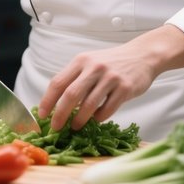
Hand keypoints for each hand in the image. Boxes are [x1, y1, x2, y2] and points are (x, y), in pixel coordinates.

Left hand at [38, 42, 155, 131]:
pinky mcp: (125, 88)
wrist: (142, 56)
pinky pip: (107, 109)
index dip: (47, 100)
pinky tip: (97, 118)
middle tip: (55, 127)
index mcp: (81, 61)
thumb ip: (75, 78)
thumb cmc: (112, 62)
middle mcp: (94, 67)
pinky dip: (99, 117)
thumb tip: (55, 103)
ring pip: (89, 105)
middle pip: (70, 95)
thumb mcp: (90, 63)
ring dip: (79, 119)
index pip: (58, 82)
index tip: (42, 115)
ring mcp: (110, 77)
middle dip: (60, 114)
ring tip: (75, 126)